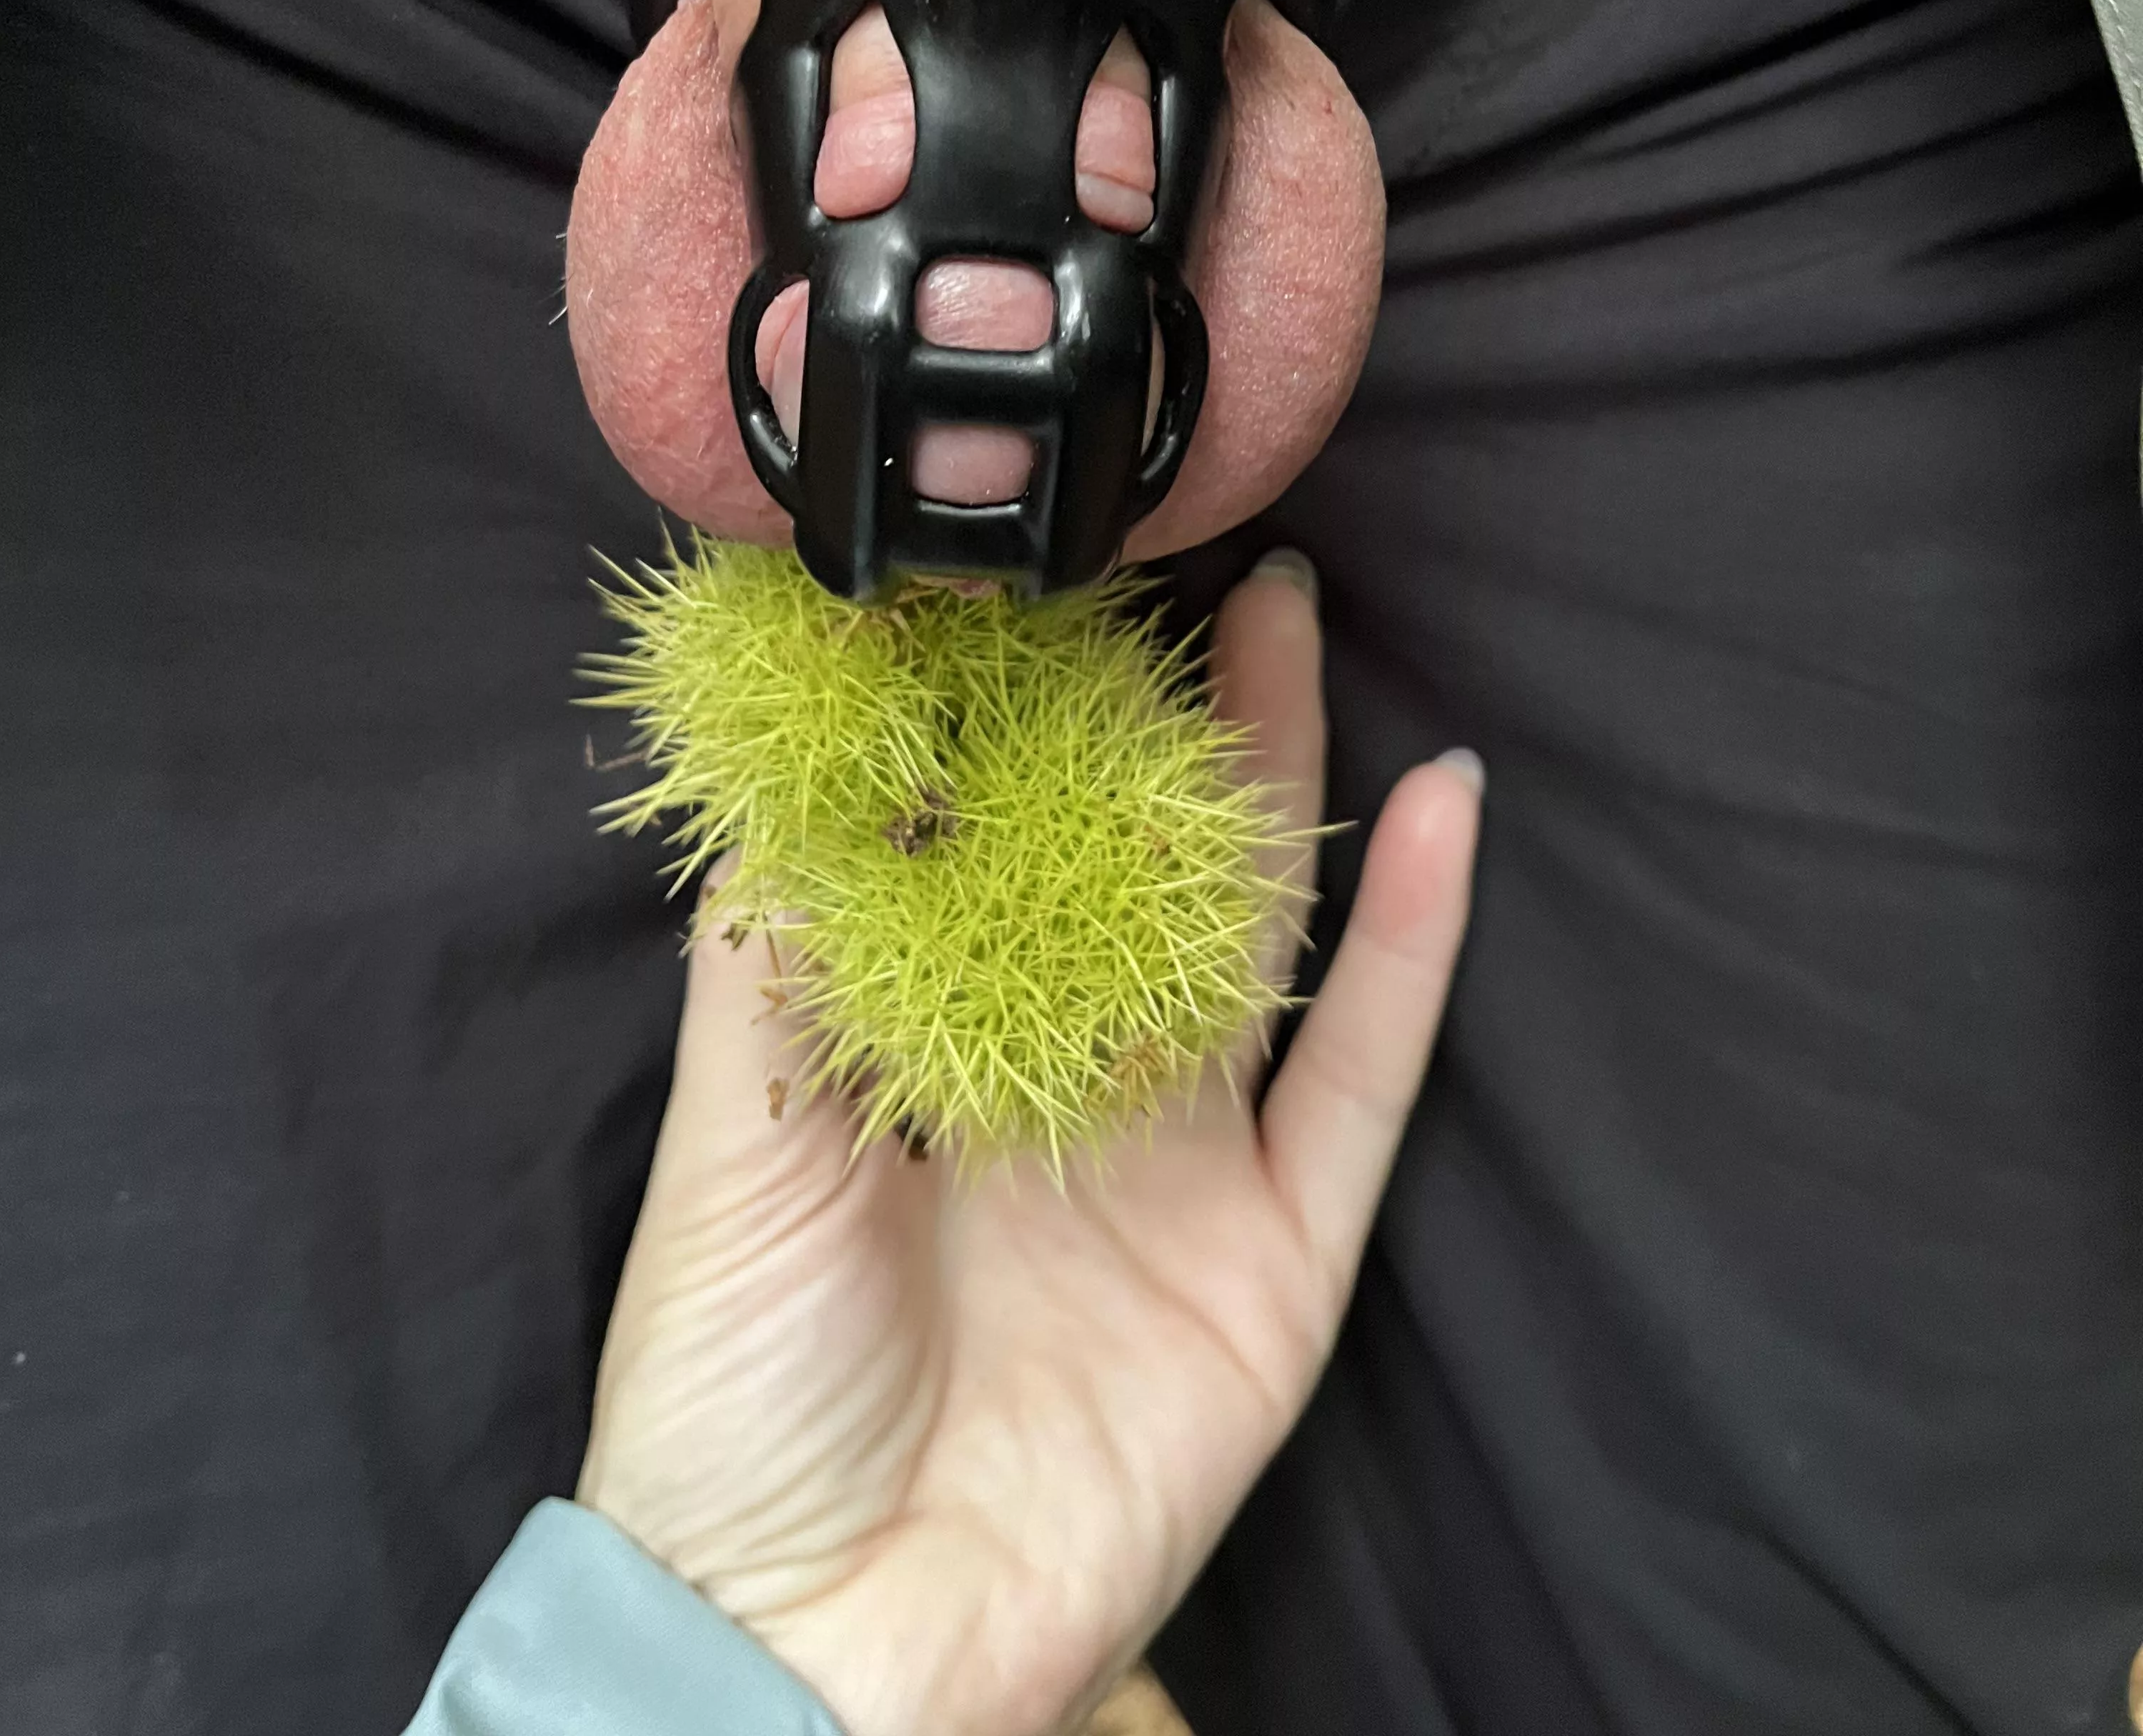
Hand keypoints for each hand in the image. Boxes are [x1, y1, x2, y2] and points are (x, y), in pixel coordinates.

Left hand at [577, 559, 1481, 1735]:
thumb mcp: (730, 1144)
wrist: (820, 1637)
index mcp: (927, 1047)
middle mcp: (1061, 1082)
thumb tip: (799, 753)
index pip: (993, 838)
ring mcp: (1180, 1164)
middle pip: (1131, 859)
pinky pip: (1363, 1075)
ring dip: (1283, 773)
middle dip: (1161, 708)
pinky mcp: (1277, 1255)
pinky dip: (1414, 944)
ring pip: (1251, 929)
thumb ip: (777, 952)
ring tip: (1299, 613)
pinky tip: (1445, 810)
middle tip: (1191, 547)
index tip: (1035, 573)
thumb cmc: (735, 1394)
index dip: (1020, 711)